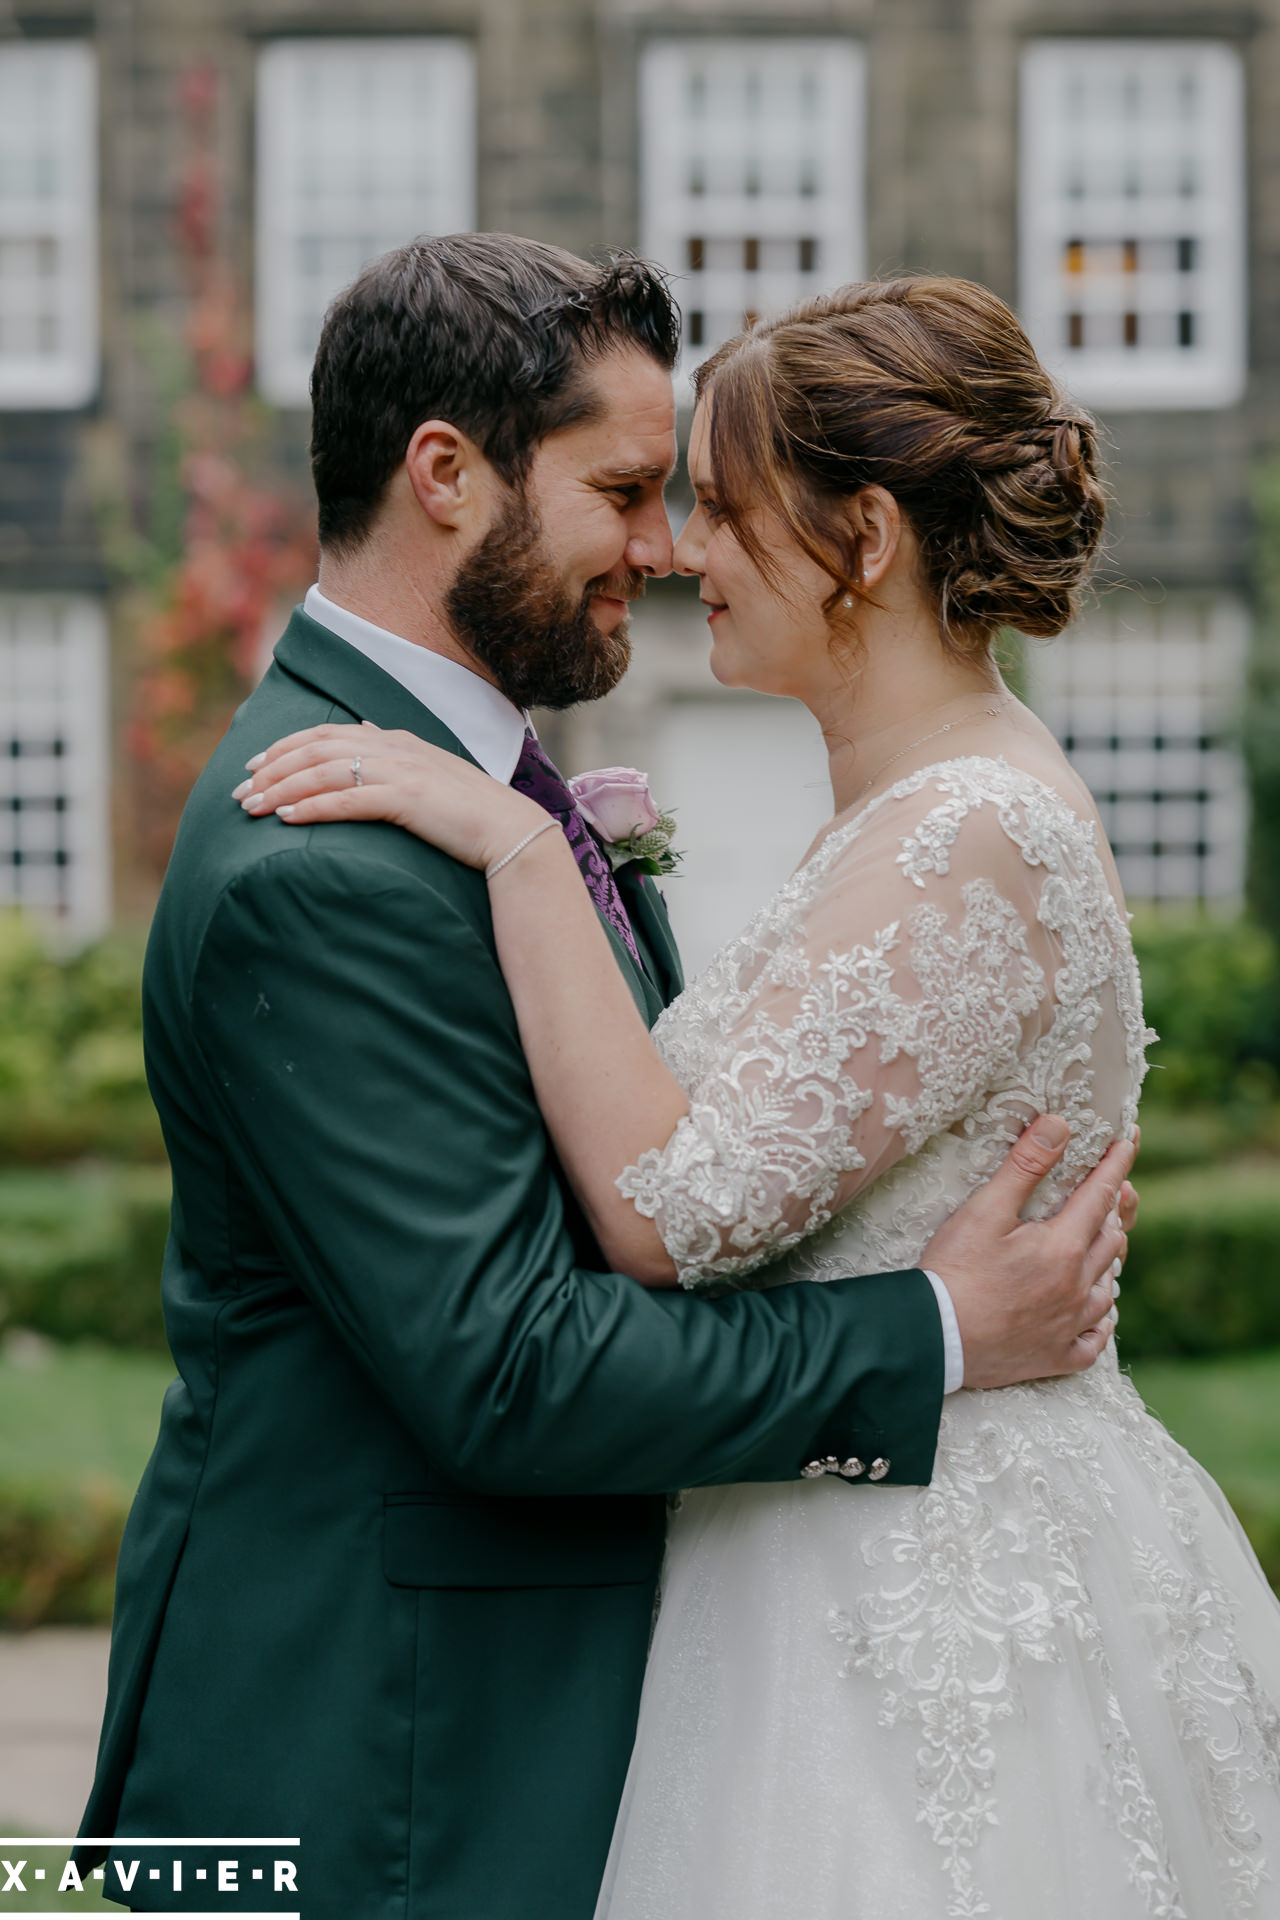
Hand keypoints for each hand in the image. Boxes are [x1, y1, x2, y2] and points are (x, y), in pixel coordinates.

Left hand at [231, 722, 546, 871]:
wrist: (513, 832)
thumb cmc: (471, 814)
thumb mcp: (430, 774)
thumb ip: (396, 754)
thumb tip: (365, 730)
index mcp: (397, 739)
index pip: (327, 733)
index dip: (285, 747)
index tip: (255, 767)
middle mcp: (394, 747)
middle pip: (316, 749)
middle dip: (272, 769)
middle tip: (240, 792)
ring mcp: (402, 770)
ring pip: (324, 772)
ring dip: (282, 789)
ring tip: (252, 808)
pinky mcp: (407, 799)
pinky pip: (347, 800)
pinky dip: (312, 807)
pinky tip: (287, 819)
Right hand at [922, 1115, 1135, 1389]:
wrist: (936, 1339)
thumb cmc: (955, 1272)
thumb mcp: (985, 1210)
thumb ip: (1025, 1166)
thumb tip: (1060, 1126)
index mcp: (1063, 1247)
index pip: (1099, 1195)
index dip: (1115, 1165)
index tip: (1128, 1142)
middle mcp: (1077, 1286)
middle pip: (1111, 1241)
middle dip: (1111, 1212)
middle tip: (1109, 1194)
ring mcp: (1070, 1325)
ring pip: (1107, 1289)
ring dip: (1107, 1264)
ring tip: (1100, 1250)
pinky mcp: (1056, 1356)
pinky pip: (1094, 1339)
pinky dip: (1099, 1322)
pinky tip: (1096, 1314)